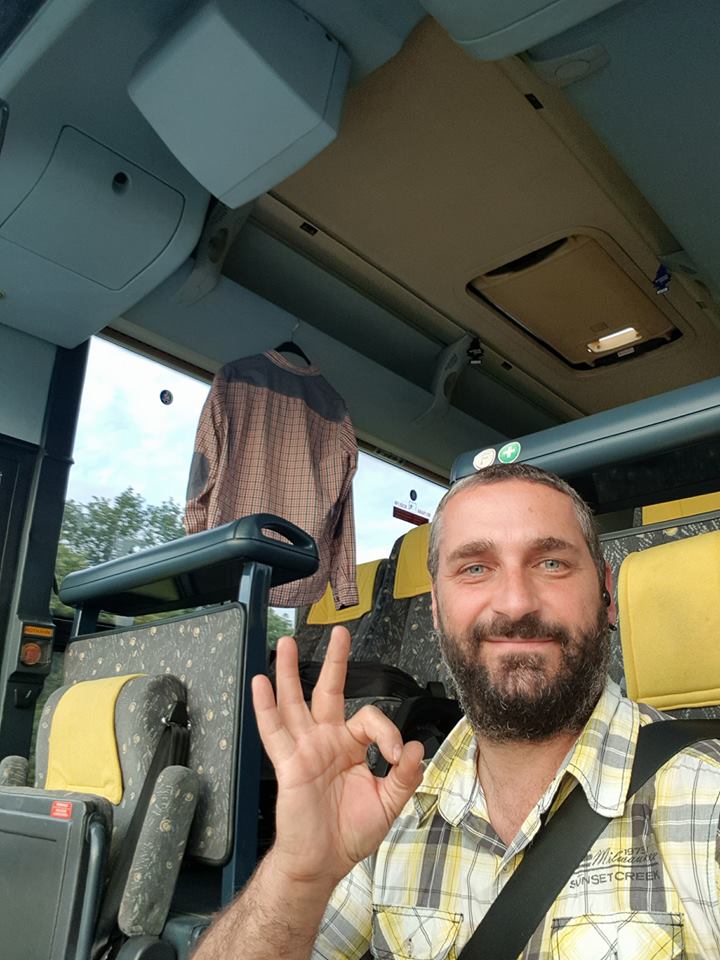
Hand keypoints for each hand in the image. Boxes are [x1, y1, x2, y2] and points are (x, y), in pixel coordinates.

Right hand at [252, 626, 423, 887]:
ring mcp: (305, 749)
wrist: (321, 862)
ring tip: (286, 643)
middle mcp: (326, 740)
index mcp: (350, 746)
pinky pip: (274, 731)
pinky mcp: (289, 763)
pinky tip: (260, 682)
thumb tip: (415, 747)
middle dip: (334, 662)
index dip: (387, 732)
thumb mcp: (387, 804)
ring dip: (289, 672)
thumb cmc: (350, 833)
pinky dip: (265, 707)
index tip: (396, 756)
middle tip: (339, 632)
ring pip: (295, 702)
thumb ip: (404, 776)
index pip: (369, 718)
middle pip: (328, 691)